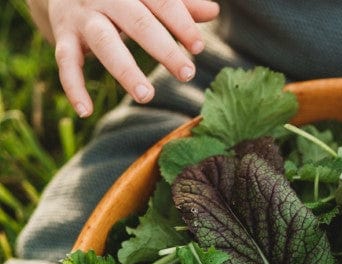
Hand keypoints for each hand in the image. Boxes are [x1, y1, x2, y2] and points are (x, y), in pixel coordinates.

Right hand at [43, 0, 219, 116]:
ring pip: (103, 41)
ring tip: (146, 96)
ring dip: (125, 70)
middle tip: (187, 74)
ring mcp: (82, 16)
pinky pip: (66, 62)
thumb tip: (213, 11)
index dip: (180, 22)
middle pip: (136, 21)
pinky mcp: (63, 35)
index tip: (198, 47)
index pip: (160, 0)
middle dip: (163, 48)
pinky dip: (74, 87)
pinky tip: (86, 111)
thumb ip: (178, 4)